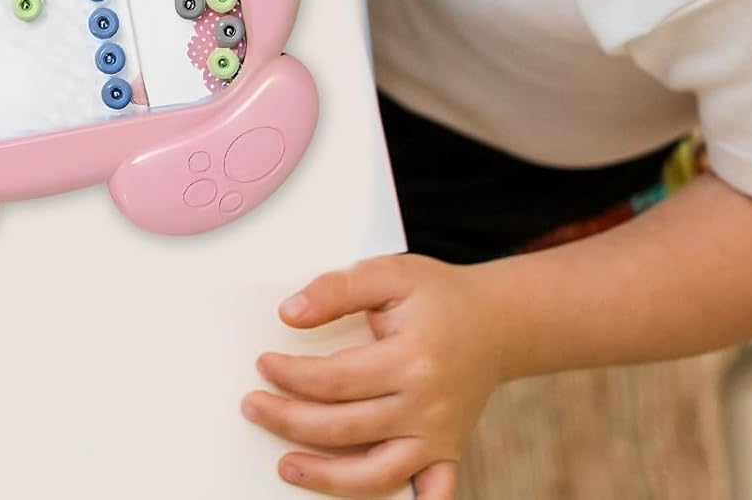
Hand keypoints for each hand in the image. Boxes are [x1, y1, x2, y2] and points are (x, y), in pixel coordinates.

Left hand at [242, 254, 502, 497]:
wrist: (497, 320)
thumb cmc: (439, 296)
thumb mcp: (389, 273)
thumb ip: (338, 288)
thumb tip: (290, 313)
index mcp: (411, 358)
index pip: (334, 379)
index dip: (291, 375)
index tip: (264, 366)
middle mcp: (426, 405)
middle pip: (344, 427)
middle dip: (289, 419)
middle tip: (254, 406)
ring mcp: (438, 436)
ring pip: (376, 474)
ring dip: (326, 477)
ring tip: (287, 466)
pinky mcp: (448, 453)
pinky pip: (430, 495)